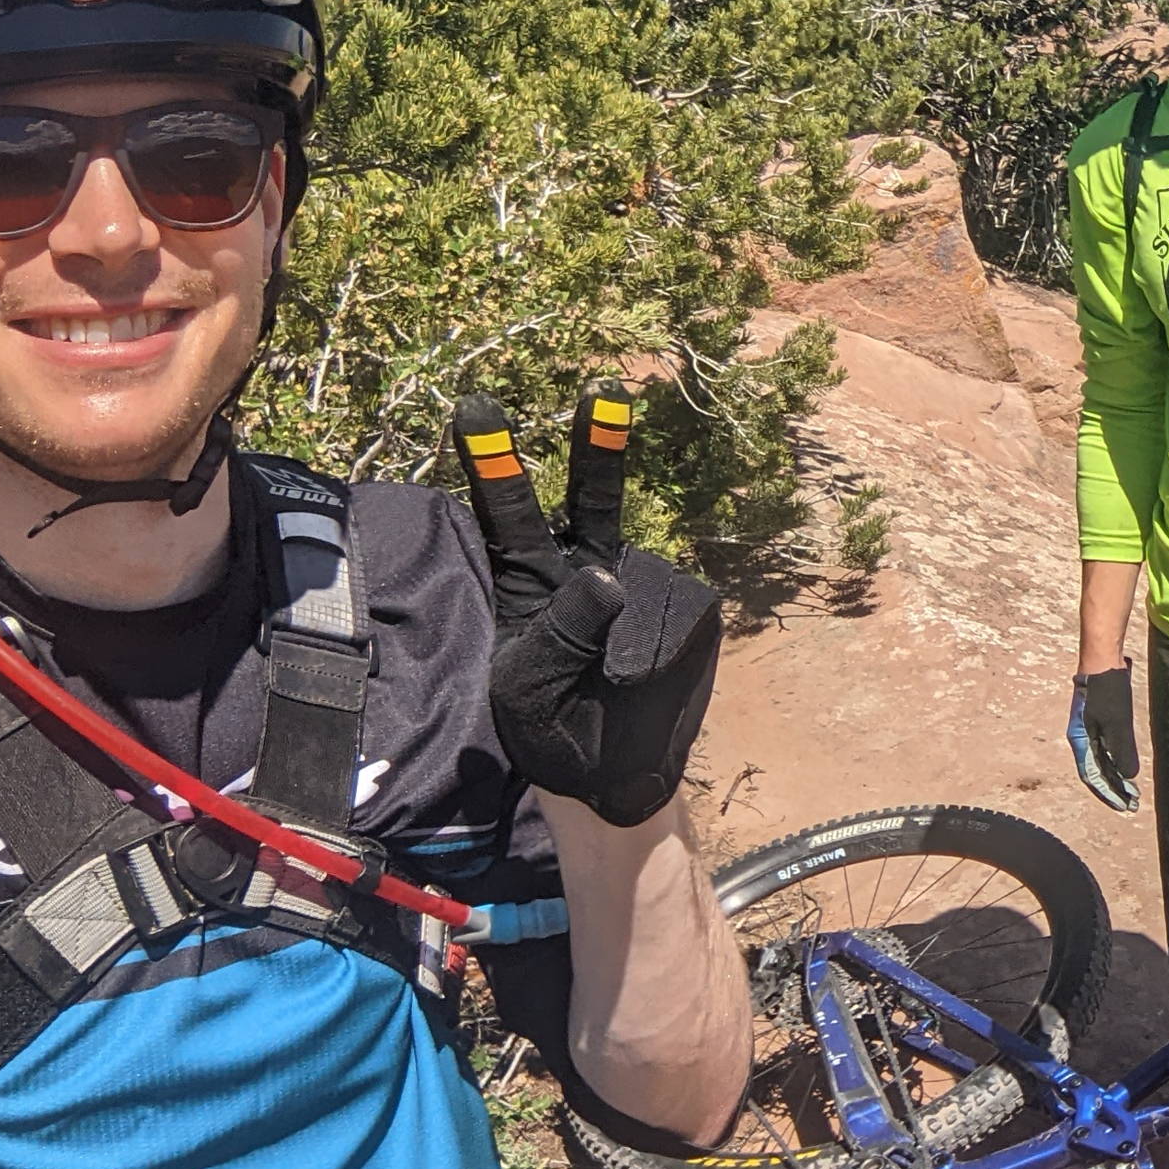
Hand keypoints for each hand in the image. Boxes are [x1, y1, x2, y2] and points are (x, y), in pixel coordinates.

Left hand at [455, 382, 722, 826]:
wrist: (619, 780)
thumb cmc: (556, 737)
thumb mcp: (530, 695)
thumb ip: (561, 635)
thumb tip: (608, 575)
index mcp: (531, 587)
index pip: (508, 518)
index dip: (493, 463)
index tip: (475, 405)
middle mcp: (589, 571)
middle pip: (593, 500)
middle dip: (598, 446)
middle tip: (603, 387)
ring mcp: (645, 585)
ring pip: (649, 583)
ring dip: (639, 639)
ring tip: (624, 687)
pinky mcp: (693, 608)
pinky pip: (685, 611)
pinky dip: (671, 648)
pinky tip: (659, 677)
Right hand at [1068, 663, 1139, 810]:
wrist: (1102, 659)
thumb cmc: (1106, 689)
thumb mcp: (1116, 722)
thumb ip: (1121, 750)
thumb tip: (1128, 777)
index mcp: (1081, 741)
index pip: (1092, 776)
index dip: (1108, 793)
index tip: (1123, 805)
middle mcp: (1083, 738)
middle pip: (1098, 771)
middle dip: (1114, 788)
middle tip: (1132, 804)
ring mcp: (1091, 729)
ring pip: (1103, 760)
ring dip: (1117, 777)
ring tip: (1133, 791)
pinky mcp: (1101, 720)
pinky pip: (1108, 748)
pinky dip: (1118, 761)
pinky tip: (1128, 767)